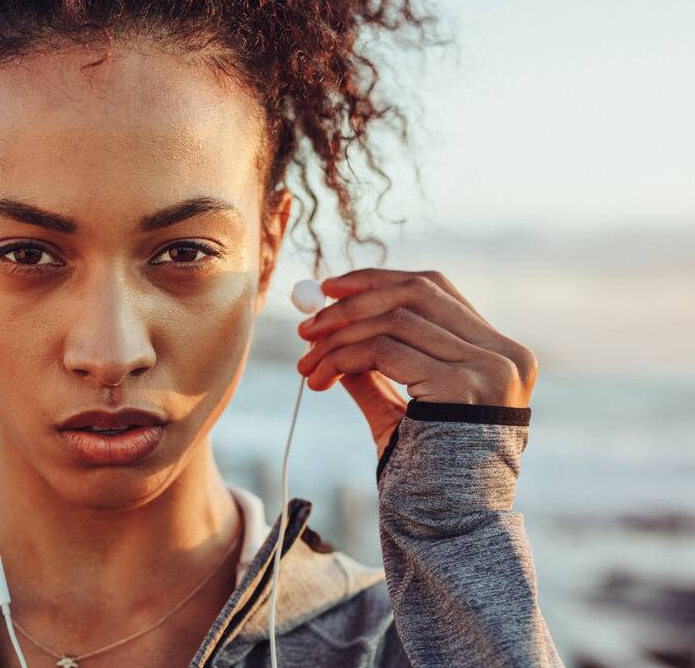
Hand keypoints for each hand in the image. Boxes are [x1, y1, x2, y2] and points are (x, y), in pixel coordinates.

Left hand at [294, 269, 537, 456]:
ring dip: (337, 337)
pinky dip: (341, 357)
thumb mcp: (400, 412)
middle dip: (351, 302)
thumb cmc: (427, 479)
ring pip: (393, 320)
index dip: (377, 281)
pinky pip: (383, 351)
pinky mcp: (461, 388)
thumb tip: (329, 333)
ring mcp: (489, 370)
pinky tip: (320, 379)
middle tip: (306, 326)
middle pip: (415, 292)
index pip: (433, 289)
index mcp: (502, 354)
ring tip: (305, 364)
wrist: (449, 531)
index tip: (329, 289)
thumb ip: (375, 370)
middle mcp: (506, 356)